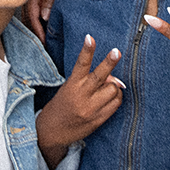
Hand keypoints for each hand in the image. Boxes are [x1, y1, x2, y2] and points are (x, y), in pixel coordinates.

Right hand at [23, 0, 70, 39]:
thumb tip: (44, 16)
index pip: (31, 15)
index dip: (37, 30)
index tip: (44, 42)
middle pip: (29, 17)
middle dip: (36, 32)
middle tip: (45, 46)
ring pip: (31, 12)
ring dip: (37, 25)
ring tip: (45, 39)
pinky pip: (35, 5)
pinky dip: (38, 16)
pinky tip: (44, 22)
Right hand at [37, 34, 123, 167]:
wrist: (52, 132)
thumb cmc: (62, 105)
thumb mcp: (69, 88)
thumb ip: (88, 80)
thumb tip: (112, 76)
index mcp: (72, 85)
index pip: (81, 64)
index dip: (87, 50)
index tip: (90, 37)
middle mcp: (82, 96)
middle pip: (100, 76)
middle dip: (109, 62)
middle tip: (116, 51)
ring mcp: (91, 109)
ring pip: (113, 89)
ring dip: (114, 86)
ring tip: (108, 87)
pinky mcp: (98, 120)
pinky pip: (116, 104)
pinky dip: (116, 97)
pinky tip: (110, 97)